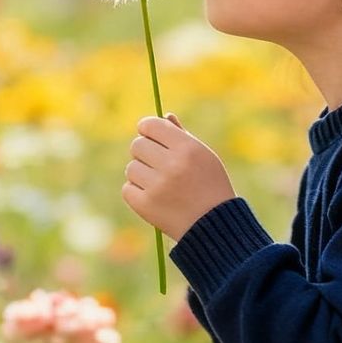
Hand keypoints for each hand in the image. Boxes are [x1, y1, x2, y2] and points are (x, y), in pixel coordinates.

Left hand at [122, 114, 236, 240]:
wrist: (213, 226)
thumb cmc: (211, 187)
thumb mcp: (205, 157)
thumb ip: (182, 136)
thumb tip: (164, 116)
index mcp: (187, 148)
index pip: (151, 126)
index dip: (147, 129)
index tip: (149, 135)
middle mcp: (171, 165)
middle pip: (137, 145)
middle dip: (144, 153)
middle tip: (157, 164)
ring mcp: (157, 186)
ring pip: (131, 168)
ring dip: (141, 174)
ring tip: (159, 184)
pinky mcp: (145, 205)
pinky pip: (127, 188)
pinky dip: (137, 192)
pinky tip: (154, 198)